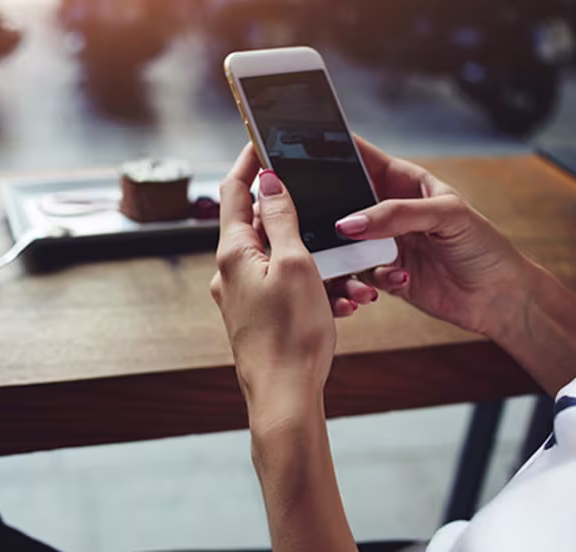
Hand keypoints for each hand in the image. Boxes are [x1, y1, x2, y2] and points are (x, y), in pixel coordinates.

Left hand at [211, 145, 363, 423]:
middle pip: (257, 224)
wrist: (285, 397)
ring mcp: (241, 295)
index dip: (247, 162)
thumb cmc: (291, 335)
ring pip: (278, 258)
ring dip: (312, 257)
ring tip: (345, 274)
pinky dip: (310, 283)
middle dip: (293, 214)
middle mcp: (231, 271)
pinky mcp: (256, 315)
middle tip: (320, 205)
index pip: (232, 192)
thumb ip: (280, 220)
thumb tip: (267, 181)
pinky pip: (284, 286)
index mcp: (234, 253)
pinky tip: (337, 299)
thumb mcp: (295, 265)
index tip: (261, 140)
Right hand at [334, 138, 530, 336]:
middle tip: (321, 219)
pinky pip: (355, 275)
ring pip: (342, 242)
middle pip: (341, 201)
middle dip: (329, 210)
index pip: (360, 156)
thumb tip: (348, 224)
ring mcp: (382, 242)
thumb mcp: (446, 216)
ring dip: (346, 255)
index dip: (333, 150)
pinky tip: (399, 280)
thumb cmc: (483, 246)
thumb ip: (396, 215)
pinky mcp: (380, 274)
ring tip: (367, 262)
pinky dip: (366, 281)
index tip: (303, 152)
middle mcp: (387, 210)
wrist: (497, 298)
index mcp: (403, 181)